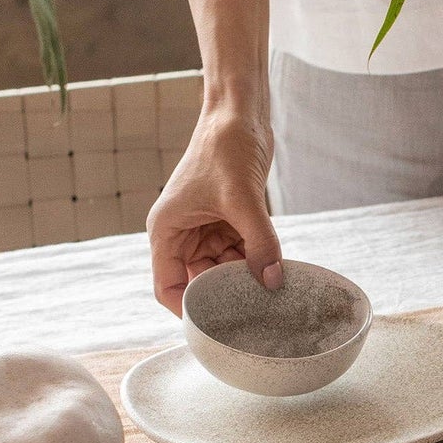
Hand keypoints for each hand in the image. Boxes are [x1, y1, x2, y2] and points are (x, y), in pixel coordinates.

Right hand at [147, 105, 282, 314]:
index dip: (188, 310)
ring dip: (244, 278)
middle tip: (255, 315)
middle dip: (225, 295)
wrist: (240, 114)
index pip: (167, 286)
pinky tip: (276, 271)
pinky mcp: (228, 219)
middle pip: (199, 280)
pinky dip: (256, 260)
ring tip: (270, 296)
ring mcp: (206, 227)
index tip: (216, 328)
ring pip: (223, 268)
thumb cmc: (225, 148)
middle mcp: (182, 233)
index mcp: (166, 230)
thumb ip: (260, 243)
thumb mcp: (243, 200)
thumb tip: (274, 282)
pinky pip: (240, 251)